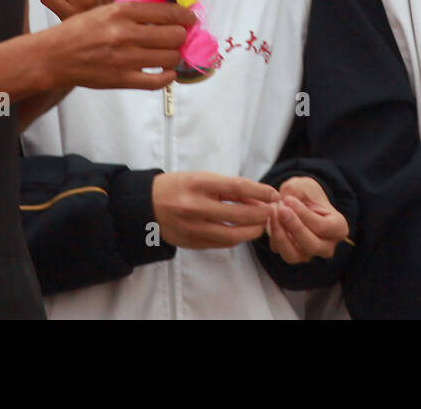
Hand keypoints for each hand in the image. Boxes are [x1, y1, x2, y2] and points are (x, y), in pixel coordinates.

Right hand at [51, 0, 192, 89]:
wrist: (54, 56)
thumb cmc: (79, 31)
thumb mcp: (106, 11)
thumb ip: (134, 13)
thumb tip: (167, 14)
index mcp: (122, 12)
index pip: (168, 12)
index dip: (186, 16)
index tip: (190, 18)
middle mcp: (126, 34)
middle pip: (174, 35)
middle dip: (182, 35)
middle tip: (180, 36)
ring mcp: (125, 58)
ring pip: (170, 57)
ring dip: (175, 55)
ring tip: (171, 53)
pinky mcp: (122, 79)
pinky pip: (157, 81)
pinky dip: (168, 76)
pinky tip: (167, 71)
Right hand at [152, 172, 279, 248]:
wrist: (146, 205)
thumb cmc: (178, 186)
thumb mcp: (202, 178)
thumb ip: (227, 187)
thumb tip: (256, 197)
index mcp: (198, 184)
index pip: (237, 187)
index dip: (260, 191)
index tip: (274, 194)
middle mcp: (195, 207)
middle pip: (239, 214)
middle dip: (261, 214)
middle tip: (273, 211)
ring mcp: (193, 228)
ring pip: (233, 235)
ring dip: (253, 230)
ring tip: (261, 224)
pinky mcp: (191, 243)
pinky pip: (222, 244)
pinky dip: (237, 238)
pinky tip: (244, 231)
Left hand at [265, 175, 348, 263]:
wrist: (298, 201)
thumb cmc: (307, 194)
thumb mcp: (305, 186)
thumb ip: (296, 191)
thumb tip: (284, 200)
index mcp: (338, 227)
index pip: (324, 227)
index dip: (304, 215)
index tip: (288, 199)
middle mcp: (327, 246)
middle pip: (312, 245)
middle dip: (294, 228)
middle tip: (280, 209)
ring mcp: (310, 254)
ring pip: (295, 255)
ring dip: (281, 235)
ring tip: (272, 214)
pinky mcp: (293, 256)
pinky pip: (282, 253)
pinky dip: (274, 238)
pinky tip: (270, 220)